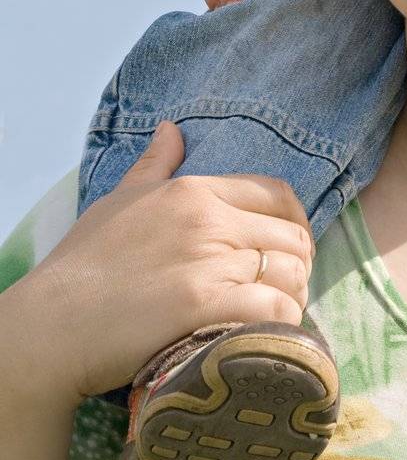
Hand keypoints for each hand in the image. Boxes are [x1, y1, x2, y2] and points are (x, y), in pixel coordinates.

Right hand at [20, 121, 315, 404]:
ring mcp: (212, 263)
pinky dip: (283, 322)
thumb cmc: (83, 265)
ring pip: (291, 272)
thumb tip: (172, 129)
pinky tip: (269, 331)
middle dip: (299, 261)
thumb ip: (155, 164)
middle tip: (286, 286)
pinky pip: (276, 308)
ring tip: (280, 311)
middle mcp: (210, 221)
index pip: (276, 193)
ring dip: (295, 294)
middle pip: (292, 235)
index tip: (288, 247)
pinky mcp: (209, 308)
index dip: (294, 221)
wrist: (53, 325)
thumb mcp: (119, 200)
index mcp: (194, 191)